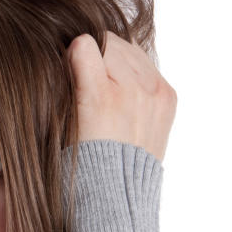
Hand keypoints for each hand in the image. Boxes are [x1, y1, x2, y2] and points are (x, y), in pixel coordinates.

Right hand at [66, 31, 176, 161]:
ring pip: (131, 48)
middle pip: (111, 42)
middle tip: (89, 79)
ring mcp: (155, 93)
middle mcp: (133, 91)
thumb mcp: (63, 117)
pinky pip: (148, 65)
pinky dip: (134, 72)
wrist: (118, 189)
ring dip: (116, 60)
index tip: (71, 70)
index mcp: (100, 97)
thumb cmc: (84, 157)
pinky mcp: (168, 97)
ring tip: (107, 86)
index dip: (74, 54)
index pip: (86, 43)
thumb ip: (71, 73)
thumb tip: (76, 44)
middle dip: (97, 55)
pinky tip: (123, 92)